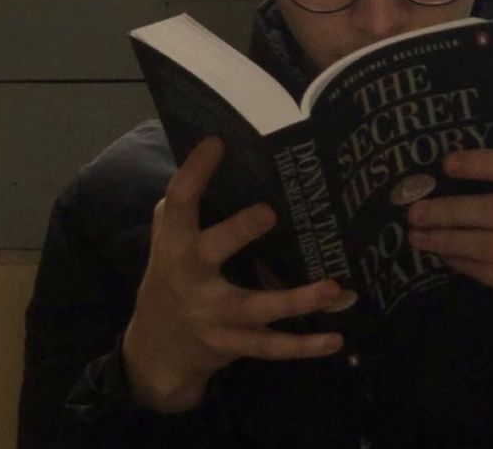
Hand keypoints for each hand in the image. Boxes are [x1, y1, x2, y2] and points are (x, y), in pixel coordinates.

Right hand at [123, 136, 343, 412]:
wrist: (156, 350)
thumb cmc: (172, 276)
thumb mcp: (167, 239)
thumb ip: (182, 203)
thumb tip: (208, 151)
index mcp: (175, 244)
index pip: (179, 201)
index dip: (195, 171)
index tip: (217, 142)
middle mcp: (191, 278)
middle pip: (211, 253)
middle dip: (238, 233)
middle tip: (269, 213)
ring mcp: (214, 316)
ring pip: (255, 309)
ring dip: (296, 301)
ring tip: (333, 288)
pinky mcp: (234, 344)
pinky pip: (271, 348)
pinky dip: (304, 347)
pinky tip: (335, 339)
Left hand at [407, 147, 492, 380]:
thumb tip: (462, 168)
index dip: (481, 163)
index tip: (445, 164)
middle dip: (449, 209)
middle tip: (413, 210)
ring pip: (489, 243)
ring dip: (447, 238)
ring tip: (417, 235)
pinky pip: (492, 271)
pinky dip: (462, 261)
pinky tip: (443, 254)